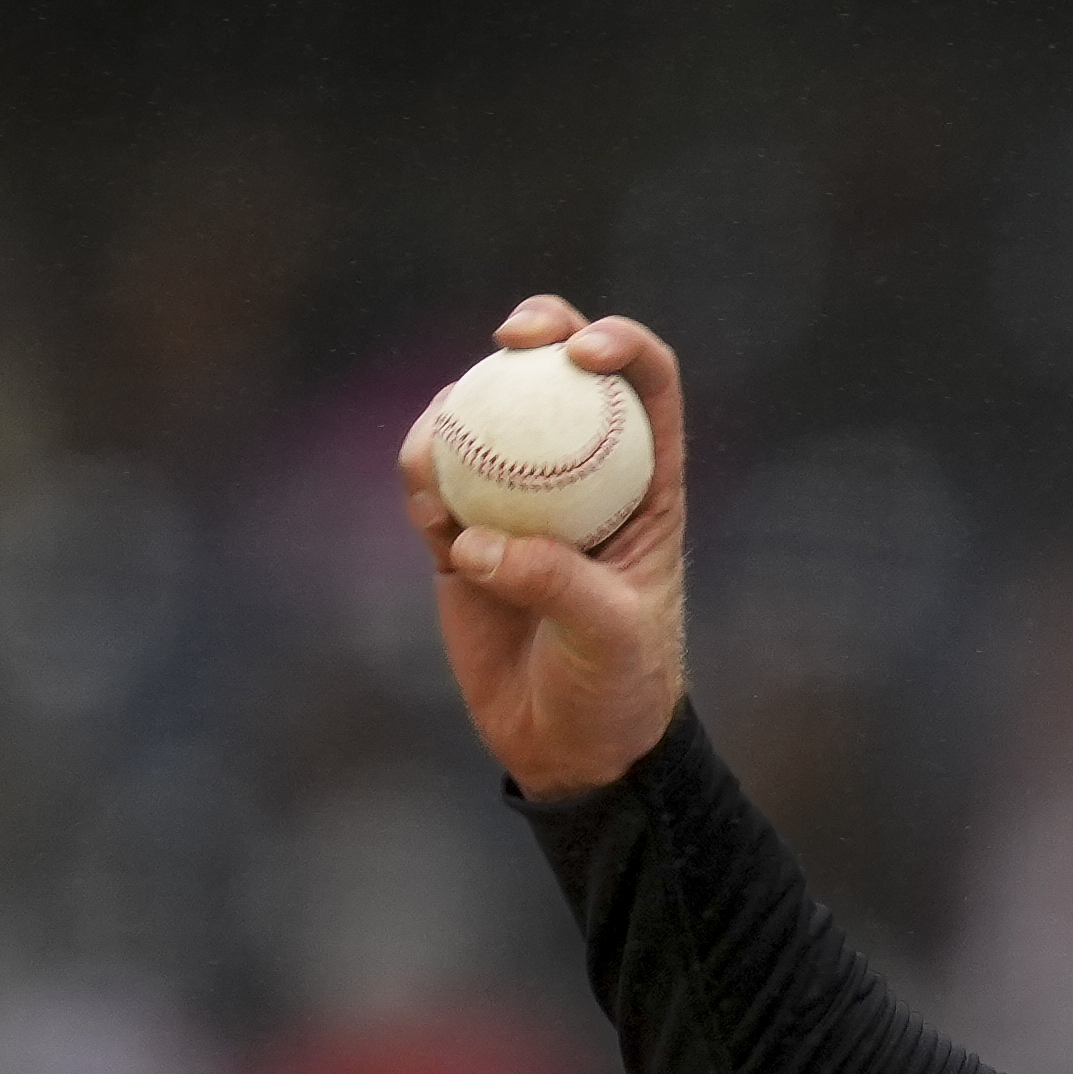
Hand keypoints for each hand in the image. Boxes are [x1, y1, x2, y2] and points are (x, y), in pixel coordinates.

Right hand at [398, 297, 687, 798]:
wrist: (568, 745)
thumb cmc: (617, 690)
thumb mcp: (608, 639)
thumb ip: (556, 584)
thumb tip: (478, 542)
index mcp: (647, 483)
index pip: (648, 385)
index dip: (622, 342)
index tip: (583, 351)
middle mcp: (584, 473)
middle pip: (558, 370)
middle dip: (536, 328)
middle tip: (508, 339)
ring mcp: (520, 494)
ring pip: (482, 415)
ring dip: (456, 417)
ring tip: (451, 485)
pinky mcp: (464, 528)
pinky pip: (433, 478)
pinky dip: (424, 484)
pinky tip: (435, 526)